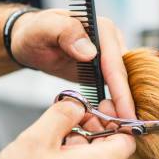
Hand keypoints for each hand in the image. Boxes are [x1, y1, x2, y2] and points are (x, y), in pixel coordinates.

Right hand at [0, 98, 134, 158]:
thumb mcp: (38, 139)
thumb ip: (61, 114)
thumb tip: (76, 103)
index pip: (128, 137)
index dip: (117, 118)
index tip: (99, 105)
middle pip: (109, 147)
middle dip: (93, 126)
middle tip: (72, 114)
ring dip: (78, 141)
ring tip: (53, 133)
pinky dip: (71, 158)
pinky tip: (48, 154)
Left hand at [11, 9, 135, 118]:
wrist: (31, 40)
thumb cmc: (34, 33)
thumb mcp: (43, 29)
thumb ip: (66, 33)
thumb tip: (90, 52)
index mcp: (102, 28)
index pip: (115, 64)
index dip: (122, 92)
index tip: (126, 115)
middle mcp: (112, 41)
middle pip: (125, 77)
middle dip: (126, 104)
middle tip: (127, 129)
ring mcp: (110, 55)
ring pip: (123, 84)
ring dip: (123, 106)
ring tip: (121, 129)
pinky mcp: (106, 69)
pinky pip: (115, 88)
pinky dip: (115, 104)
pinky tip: (113, 121)